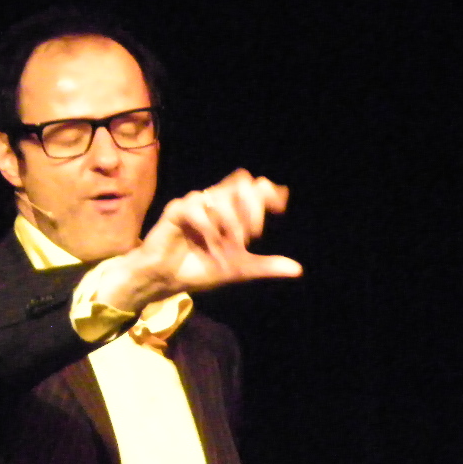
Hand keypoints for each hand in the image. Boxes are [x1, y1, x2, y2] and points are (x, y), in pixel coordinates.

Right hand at [96, 169, 301, 312]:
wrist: (165, 281)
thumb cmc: (199, 270)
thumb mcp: (238, 270)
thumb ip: (265, 266)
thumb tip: (297, 269)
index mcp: (231, 211)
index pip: (254, 187)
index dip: (269, 191)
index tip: (280, 207)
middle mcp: (214, 202)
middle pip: (242, 182)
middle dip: (253, 206)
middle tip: (253, 234)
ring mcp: (195, 204)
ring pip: (220, 195)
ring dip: (231, 221)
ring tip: (230, 245)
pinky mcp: (176, 211)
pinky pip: (197, 208)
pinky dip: (208, 226)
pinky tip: (210, 242)